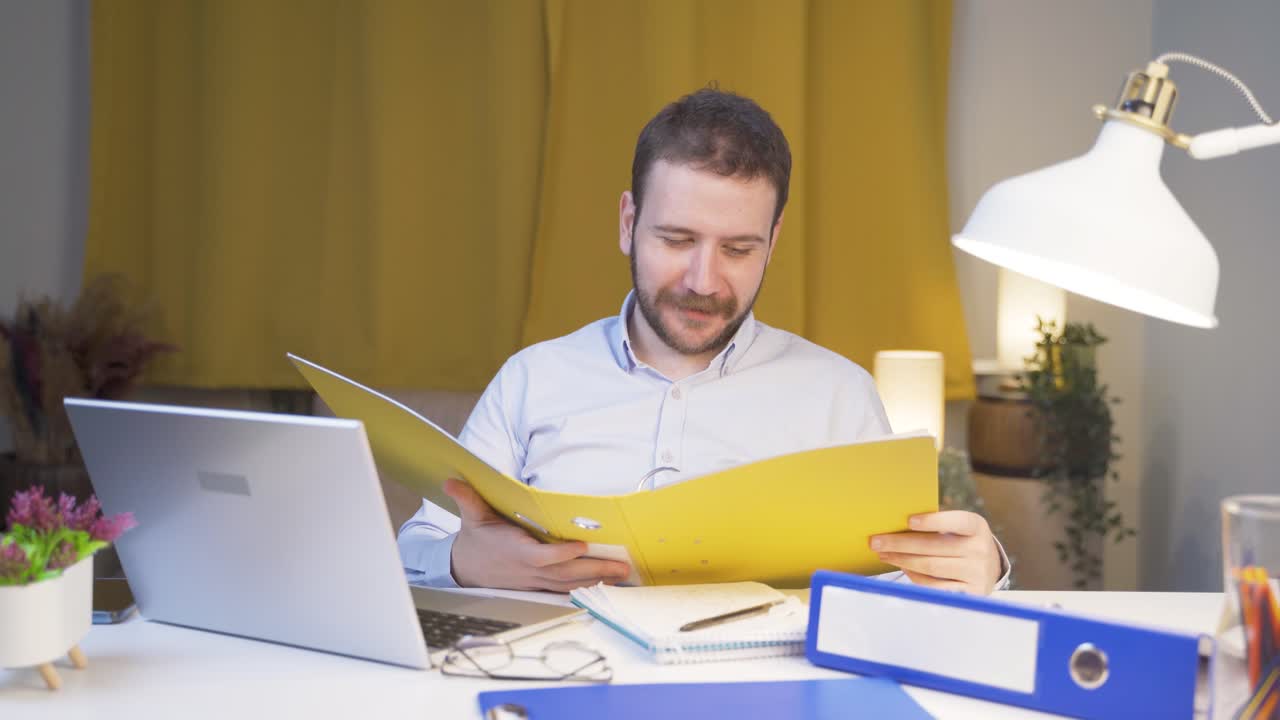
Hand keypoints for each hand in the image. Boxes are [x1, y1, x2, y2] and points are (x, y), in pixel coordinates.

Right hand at [444, 478, 631, 590]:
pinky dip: (587, 589)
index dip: (562, 553)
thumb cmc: (475, 539)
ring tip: (623, 575)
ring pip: (569, 584)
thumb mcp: (471, 516)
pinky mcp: (539, 585)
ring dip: (597, 580)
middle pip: (565, 573)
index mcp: (516, 551)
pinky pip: (565, 590)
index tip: (582, 545)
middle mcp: (529, 569)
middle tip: (621, 566)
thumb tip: (452, 480)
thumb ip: (466, 498)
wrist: (465, 568)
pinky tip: (607, 585)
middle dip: (594, 570)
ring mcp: (536, 580)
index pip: (543, 556)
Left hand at [869, 511, 1002, 594]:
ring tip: (884, 554)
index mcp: (976, 527)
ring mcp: (976, 573)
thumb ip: (936, 527)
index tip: (908, 521)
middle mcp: (980, 549)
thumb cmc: (962, 541)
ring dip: (902, 560)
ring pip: (931, 567)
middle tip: (876, 541)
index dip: (933, 522)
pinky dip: (914, 576)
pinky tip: (902, 568)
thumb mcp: (958, 528)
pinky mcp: (969, 592)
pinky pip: (934, 586)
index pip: (956, 522)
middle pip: (934, 547)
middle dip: (901, 544)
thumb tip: (895, 527)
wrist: (989, 567)